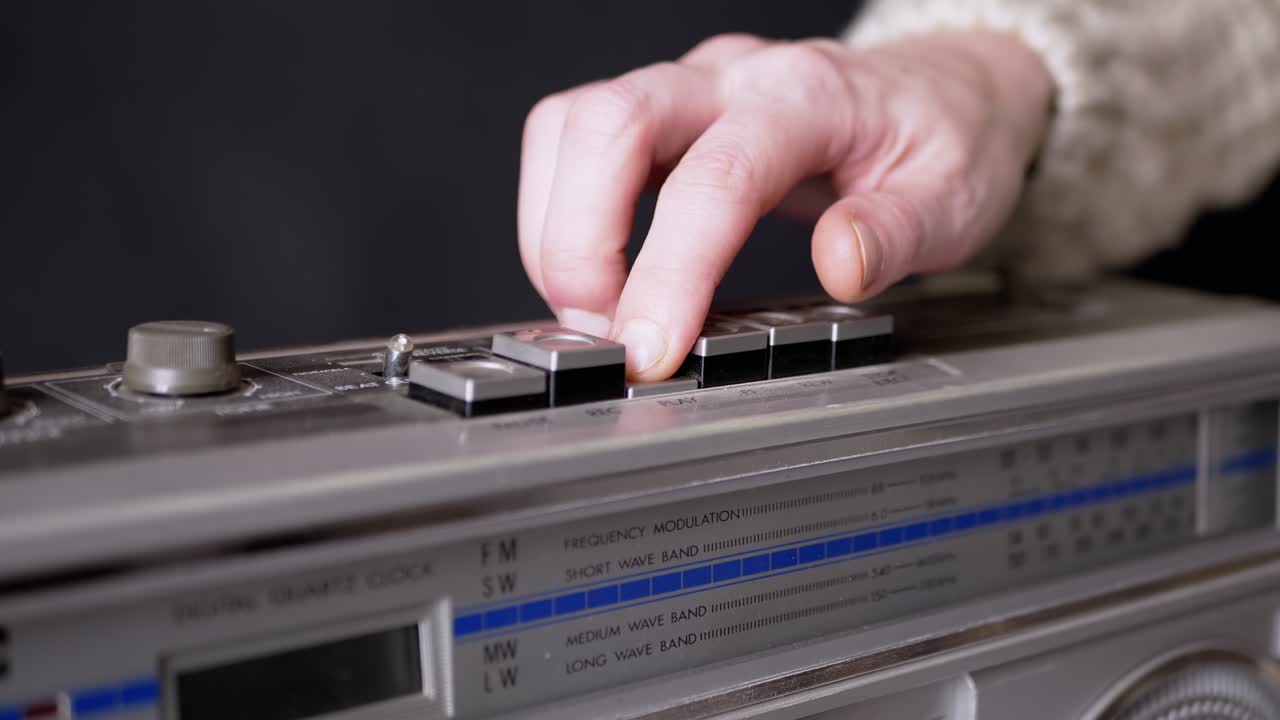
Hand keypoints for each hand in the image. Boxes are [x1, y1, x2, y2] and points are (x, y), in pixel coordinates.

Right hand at [518, 30, 1052, 380]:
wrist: (939, 91)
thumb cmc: (943, 141)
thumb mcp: (953, 196)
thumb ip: (897, 231)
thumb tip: (838, 263)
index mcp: (808, 98)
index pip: (713, 178)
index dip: (669, 271)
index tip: (651, 348)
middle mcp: (733, 79)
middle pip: (606, 124)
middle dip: (576, 241)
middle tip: (601, 331)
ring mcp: (688, 88)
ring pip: (571, 125)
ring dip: (555, 227)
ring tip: (589, 310)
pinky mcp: (662, 112)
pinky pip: (573, 140)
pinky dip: (560, 212)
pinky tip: (593, 271)